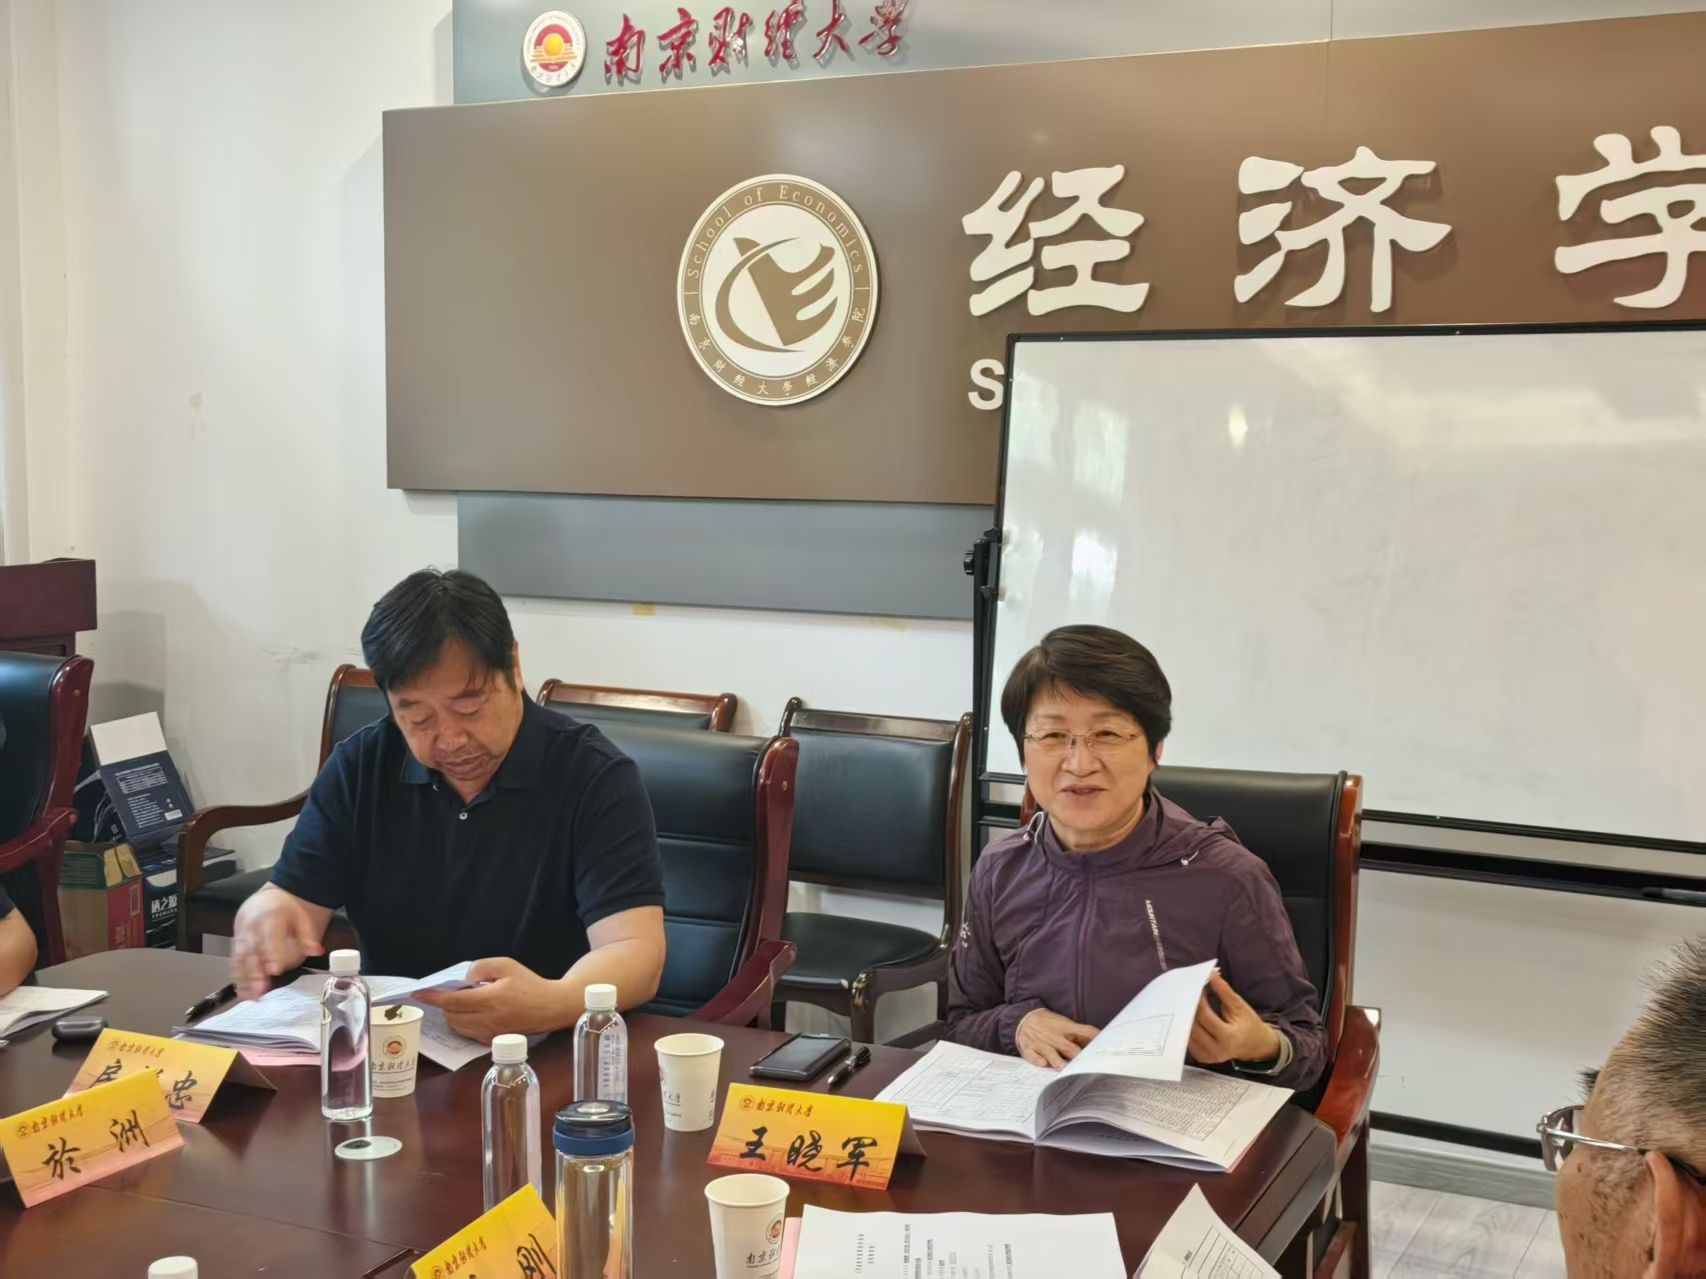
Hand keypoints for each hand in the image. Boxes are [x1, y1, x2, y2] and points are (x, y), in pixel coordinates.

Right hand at [230, 889, 323, 1000]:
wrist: (265, 898)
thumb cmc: (285, 909)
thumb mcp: (301, 916)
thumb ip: (307, 935)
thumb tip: (317, 951)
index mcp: (270, 916)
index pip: (270, 936)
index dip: (271, 953)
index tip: (275, 970)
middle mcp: (251, 925)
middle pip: (251, 950)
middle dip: (255, 972)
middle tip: (260, 990)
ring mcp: (240, 934)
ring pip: (239, 957)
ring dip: (244, 978)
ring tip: (251, 996)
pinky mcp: (235, 942)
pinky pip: (234, 960)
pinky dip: (237, 977)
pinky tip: (243, 991)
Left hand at [413, 957, 570, 1041]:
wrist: (550, 1007)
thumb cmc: (529, 984)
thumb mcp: (506, 965)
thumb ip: (481, 968)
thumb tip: (464, 981)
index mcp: (490, 1000)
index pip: (452, 1000)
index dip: (433, 997)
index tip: (418, 993)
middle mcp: (487, 1020)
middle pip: (451, 1015)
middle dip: (444, 1004)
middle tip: (451, 992)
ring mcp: (488, 1033)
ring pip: (457, 1027)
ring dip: (452, 1014)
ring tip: (462, 1002)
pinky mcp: (491, 1041)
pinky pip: (467, 1033)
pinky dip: (462, 1023)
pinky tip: (472, 1012)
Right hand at [1015, 1008, 1098, 1068]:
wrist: (1024, 1019)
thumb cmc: (1050, 1025)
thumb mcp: (1065, 1024)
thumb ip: (1081, 1034)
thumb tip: (1101, 1041)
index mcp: (1066, 1028)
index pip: (1084, 1032)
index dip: (1094, 1039)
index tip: (1103, 1048)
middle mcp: (1054, 1036)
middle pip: (1068, 1047)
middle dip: (1076, 1055)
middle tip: (1085, 1065)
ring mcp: (1040, 1043)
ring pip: (1050, 1053)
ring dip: (1058, 1061)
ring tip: (1064, 1069)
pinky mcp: (1029, 1049)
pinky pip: (1033, 1056)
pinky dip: (1038, 1060)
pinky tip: (1043, 1064)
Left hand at [1189, 971, 1281, 1065]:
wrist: (1258, 1046)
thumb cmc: (1250, 1025)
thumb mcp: (1240, 1006)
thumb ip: (1224, 991)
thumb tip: (1210, 974)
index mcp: (1228, 1038)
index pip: (1205, 1017)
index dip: (1198, 1001)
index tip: (1194, 987)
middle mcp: (1216, 1050)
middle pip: (1193, 1027)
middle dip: (1187, 1009)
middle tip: (1184, 994)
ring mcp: (1209, 1057)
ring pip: (1187, 1036)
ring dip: (1184, 1019)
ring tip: (1182, 1004)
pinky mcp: (1204, 1058)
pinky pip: (1189, 1043)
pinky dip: (1186, 1029)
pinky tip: (1185, 1017)